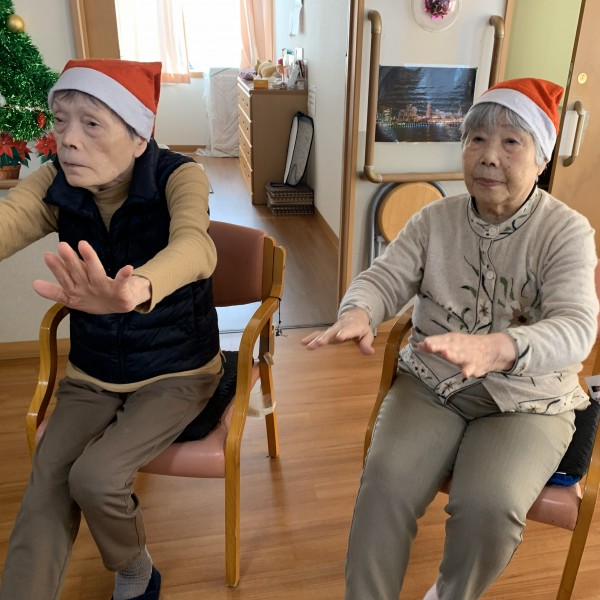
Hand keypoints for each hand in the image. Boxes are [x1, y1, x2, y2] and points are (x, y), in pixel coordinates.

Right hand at [32, 240, 150, 313]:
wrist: (119, 305)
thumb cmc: (94, 297)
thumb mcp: (73, 296)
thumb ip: (56, 290)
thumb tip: (34, 285)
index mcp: (76, 291)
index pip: (64, 278)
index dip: (57, 268)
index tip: (48, 255)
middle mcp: (88, 290)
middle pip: (78, 273)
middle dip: (70, 260)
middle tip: (62, 246)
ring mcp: (104, 290)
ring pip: (96, 273)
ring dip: (90, 260)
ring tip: (83, 244)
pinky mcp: (119, 291)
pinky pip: (122, 281)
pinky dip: (124, 275)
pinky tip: (128, 267)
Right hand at [301, 308, 374, 354]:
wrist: (354, 316)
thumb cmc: (361, 328)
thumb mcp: (368, 334)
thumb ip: (367, 343)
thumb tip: (370, 352)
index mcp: (352, 327)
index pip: (348, 330)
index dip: (344, 333)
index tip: (339, 337)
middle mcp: (340, 327)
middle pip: (332, 332)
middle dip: (326, 337)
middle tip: (320, 342)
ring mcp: (333, 329)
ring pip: (324, 333)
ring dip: (316, 339)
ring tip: (309, 346)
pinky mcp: (328, 332)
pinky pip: (318, 334)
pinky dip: (311, 337)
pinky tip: (303, 342)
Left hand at [416, 332, 515, 377]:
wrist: (492, 349)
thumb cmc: (466, 346)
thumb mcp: (451, 343)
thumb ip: (435, 344)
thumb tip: (419, 345)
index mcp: (452, 340)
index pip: (440, 340)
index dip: (432, 342)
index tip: (422, 344)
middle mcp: (459, 346)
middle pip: (448, 346)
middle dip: (439, 346)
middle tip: (429, 345)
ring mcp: (467, 356)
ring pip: (459, 356)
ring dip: (452, 355)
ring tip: (445, 354)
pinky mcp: (475, 366)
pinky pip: (471, 369)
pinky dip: (468, 371)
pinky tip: (464, 374)